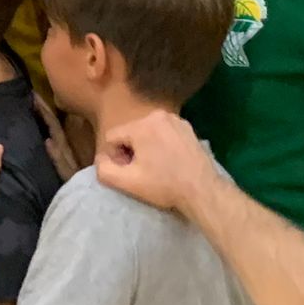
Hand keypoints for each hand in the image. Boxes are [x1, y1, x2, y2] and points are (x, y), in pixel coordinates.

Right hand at [95, 109, 223, 215]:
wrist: (202, 189)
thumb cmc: (164, 185)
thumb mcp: (128, 183)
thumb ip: (104, 169)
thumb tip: (101, 158)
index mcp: (141, 125)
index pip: (112, 137)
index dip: (116, 157)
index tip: (131, 172)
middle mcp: (157, 115)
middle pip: (130, 133)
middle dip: (132, 151)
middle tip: (145, 171)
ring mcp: (175, 119)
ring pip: (146, 132)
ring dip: (147, 147)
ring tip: (159, 167)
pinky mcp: (187, 127)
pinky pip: (163, 132)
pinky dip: (162, 144)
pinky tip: (171, 161)